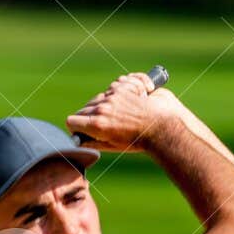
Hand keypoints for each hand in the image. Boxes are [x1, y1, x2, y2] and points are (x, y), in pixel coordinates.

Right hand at [66, 72, 183, 152]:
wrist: (161, 127)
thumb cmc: (138, 140)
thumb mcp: (113, 146)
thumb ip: (93, 142)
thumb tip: (81, 140)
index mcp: (97, 124)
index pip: (72, 120)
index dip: (76, 126)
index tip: (82, 130)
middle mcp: (102, 107)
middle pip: (84, 108)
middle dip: (90, 116)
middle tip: (105, 125)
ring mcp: (113, 95)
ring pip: (98, 98)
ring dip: (104, 104)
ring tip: (120, 114)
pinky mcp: (123, 86)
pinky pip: (112, 87)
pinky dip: (117, 92)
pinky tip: (128, 101)